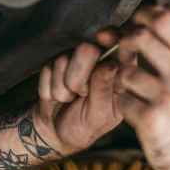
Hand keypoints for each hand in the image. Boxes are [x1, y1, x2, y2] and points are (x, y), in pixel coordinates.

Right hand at [33, 31, 123, 156]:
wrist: (54, 132)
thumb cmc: (84, 127)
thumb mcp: (99, 116)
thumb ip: (104, 90)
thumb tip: (111, 65)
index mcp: (120, 74)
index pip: (122, 47)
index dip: (113, 38)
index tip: (102, 38)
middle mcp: (99, 62)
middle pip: (87, 49)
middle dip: (78, 77)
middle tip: (80, 95)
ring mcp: (76, 61)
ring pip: (63, 60)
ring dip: (62, 87)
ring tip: (69, 99)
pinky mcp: (55, 63)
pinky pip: (48, 68)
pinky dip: (49, 87)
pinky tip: (56, 97)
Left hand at [114, 7, 169, 169]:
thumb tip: (166, 18)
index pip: (168, 21)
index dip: (146, 16)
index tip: (138, 20)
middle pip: (141, 38)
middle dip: (127, 42)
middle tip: (127, 52)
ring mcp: (168, 100)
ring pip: (126, 70)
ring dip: (124, 79)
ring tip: (136, 91)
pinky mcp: (149, 121)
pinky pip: (122, 99)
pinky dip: (125, 105)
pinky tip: (138, 113)